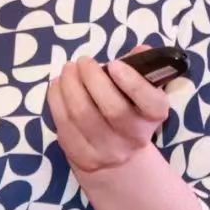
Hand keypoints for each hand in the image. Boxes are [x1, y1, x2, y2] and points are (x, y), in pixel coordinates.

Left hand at [47, 51, 172, 176]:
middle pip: (113, 109)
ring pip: (82, 115)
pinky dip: (56, 98)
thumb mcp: (141, 93)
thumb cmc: (128, 112)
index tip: (114, 64)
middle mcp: (133, 138)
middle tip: (82, 61)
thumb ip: (141, 69)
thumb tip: (140, 50)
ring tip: (68, 70)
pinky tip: (58, 85)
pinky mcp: (80, 155)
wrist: (115, 159)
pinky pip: (63, 123)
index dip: (133, 83)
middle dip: (92, 78)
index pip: (151, 103)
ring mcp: (106, 150)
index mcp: (152, 118)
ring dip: (70, 85)